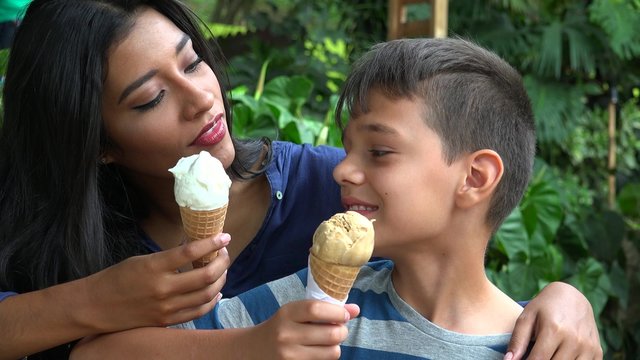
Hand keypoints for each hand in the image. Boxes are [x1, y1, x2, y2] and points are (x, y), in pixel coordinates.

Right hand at [80, 233, 230, 332]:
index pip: (191, 252)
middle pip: (205, 275)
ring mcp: (166, 307)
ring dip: (220, 279)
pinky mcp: (166, 321)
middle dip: (222, 261)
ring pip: (207, 294)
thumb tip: (196, 248)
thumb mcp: (142, 260)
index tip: (224, 236)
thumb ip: (169, 257)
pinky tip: (216, 291)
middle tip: (225, 253)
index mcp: (154, 267)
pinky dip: (212, 300)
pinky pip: (198, 311)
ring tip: (222, 270)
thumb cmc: (118, 278)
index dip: (212, 243)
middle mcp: (162, 288)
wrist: (95, 307)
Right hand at [243, 300, 359, 359]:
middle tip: (339, 329)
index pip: (317, 309)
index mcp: (287, 313)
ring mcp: (289, 355)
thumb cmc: (281, 326)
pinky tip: (318, 351)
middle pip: (330, 333)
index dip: (337, 312)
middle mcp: (286, 334)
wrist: (253, 349)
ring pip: (331, 352)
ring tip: (329, 342)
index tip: (345, 314)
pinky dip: (326, 357)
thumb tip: (356, 309)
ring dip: (336, 346)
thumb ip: (324, 309)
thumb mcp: (295, 312)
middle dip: (342, 331)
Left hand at [505, 282, 602, 359]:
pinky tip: (560, 355)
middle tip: (534, 355)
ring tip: (548, 353)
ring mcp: (588, 347)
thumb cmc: (544, 308)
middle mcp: (574, 339)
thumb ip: (517, 341)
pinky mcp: (597, 352)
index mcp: (554, 330)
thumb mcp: (527, 318)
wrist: (572, 297)